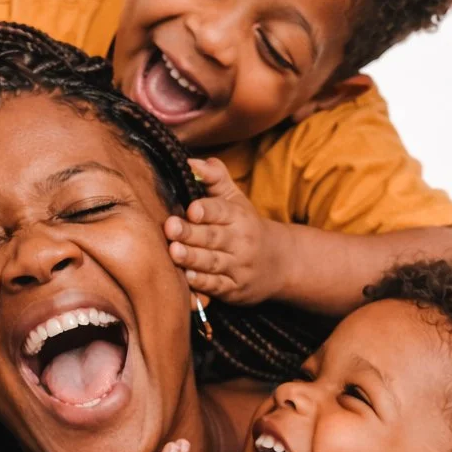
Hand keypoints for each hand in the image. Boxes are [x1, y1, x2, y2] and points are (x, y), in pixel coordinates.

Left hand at [166, 158, 290, 305]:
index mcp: (238, 216)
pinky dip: (203, 284)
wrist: (281, 263)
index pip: (222, 211)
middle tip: (170, 227)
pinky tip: (187, 279)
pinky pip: (217, 287)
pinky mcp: (234, 289)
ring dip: (193, 258)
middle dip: (191, 233)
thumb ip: (214, 178)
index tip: (192, 209)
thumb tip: (190, 162)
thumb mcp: (235, 199)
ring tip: (174, 252)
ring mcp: (238, 267)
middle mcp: (240, 241)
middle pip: (213, 237)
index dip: (207, 209)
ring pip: (213, 262)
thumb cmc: (246, 227)